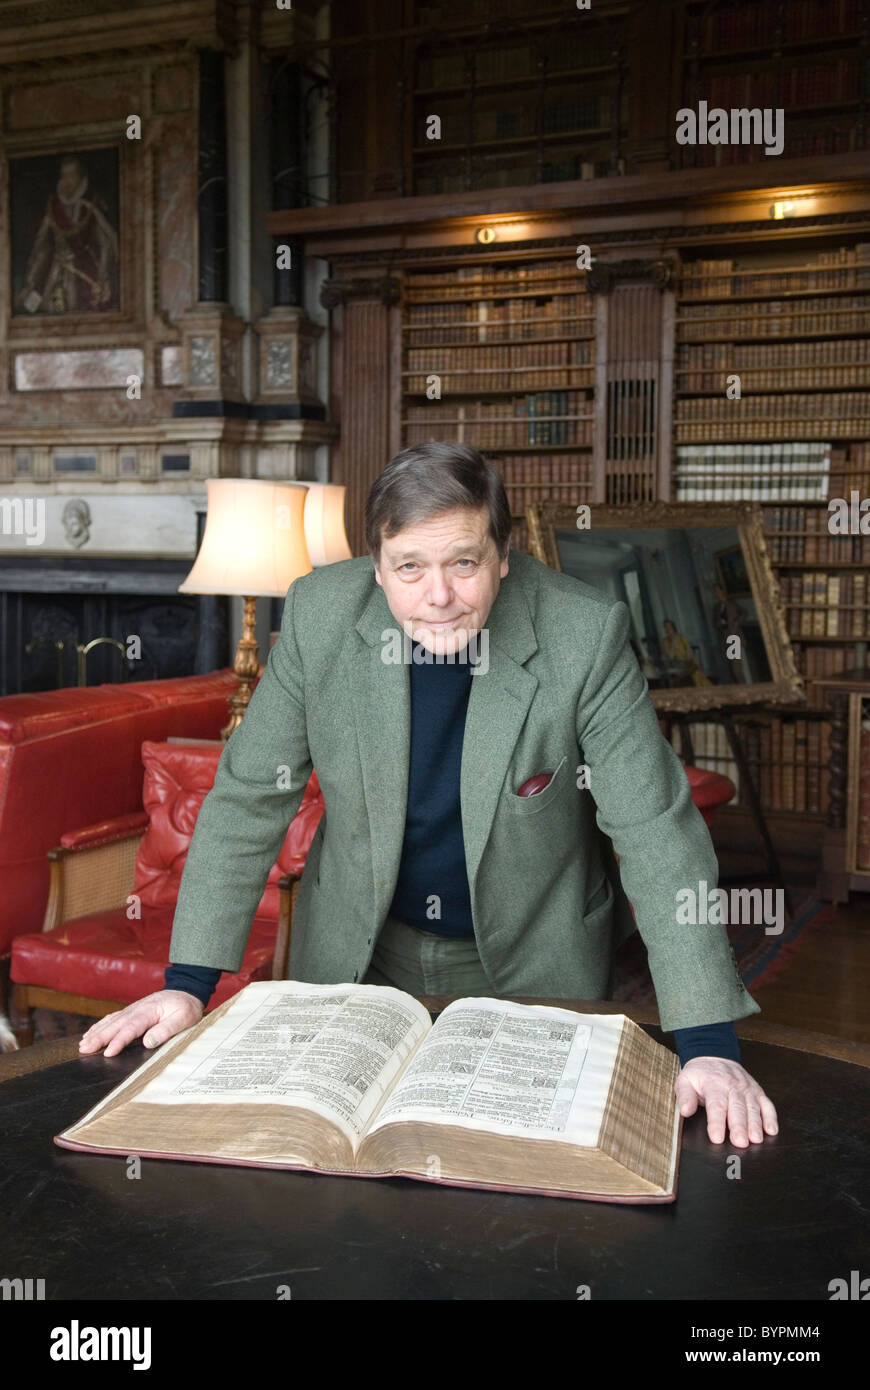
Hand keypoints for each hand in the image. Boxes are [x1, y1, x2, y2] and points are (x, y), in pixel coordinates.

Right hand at [78, 990, 203, 1058]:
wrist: (185, 990)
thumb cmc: (185, 1007)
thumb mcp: (183, 1019)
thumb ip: (166, 1030)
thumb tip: (148, 1042)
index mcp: (150, 1011)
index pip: (131, 1028)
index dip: (118, 1041)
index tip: (108, 1053)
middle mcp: (137, 1009)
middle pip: (115, 1024)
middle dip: (99, 1037)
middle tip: (83, 1049)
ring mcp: (132, 1009)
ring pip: (110, 1021)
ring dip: (96, 1032)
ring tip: (83, 1044)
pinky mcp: (131, 1012)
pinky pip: (112, 1018)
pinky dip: (100, 1026)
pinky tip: (90, 1033)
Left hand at [674, 1057, 777, 1147]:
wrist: (714, 1056)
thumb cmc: (700, 1074)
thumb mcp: (685, 1081)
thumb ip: (684, 1097)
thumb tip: (685, 1111)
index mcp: (713, 1084)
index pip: (716, 1105)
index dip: (716, 1122)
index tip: (717, 1137)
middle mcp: (732, 1086)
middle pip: (737, 1108)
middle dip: (739, 1126)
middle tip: (740, 1143)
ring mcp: (747, 1088)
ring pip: (753, 1107)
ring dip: (755, 1124)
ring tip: (756, 1139)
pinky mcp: (757, 1091)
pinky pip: (766, 1104)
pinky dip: (771, 1117)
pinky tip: (771, 1130)